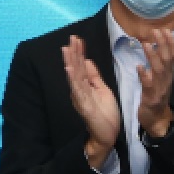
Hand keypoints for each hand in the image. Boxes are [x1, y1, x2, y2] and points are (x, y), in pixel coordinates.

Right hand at [60, 35, 120, 165]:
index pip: (81, 66)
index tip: (78, 39)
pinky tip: (69, 69)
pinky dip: (73, 79)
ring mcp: (80, 97)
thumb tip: (87, 60)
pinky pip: (77, 90)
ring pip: (74, 77)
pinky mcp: (83, 105)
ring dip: (70, 62)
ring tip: (66, 49)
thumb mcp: (102, 90)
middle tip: (72, 38)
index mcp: (84, 86)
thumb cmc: (105, 114)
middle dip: (73, 53)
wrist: (107, 135)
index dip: (79, 52)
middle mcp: (79, 90)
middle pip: (76, 68)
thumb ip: (94, 77)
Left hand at [134, 29, 173, 136]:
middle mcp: (167, 79)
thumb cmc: (156, 97)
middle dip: (163, 45)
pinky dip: (144, 76)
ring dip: (153, 56)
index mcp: (169, 75)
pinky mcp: (151, 97)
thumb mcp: (160, 79)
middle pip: (168, 60)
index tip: (166, 30)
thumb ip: (158, 65)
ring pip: (159, 70)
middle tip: (156, 31)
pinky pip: (148, 85)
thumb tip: (154, 47)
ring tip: (146, 44)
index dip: (171, 43)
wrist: (157, 119)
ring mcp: (160, 88)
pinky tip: (139, 68)